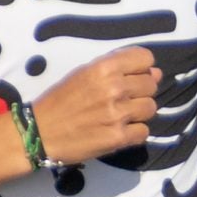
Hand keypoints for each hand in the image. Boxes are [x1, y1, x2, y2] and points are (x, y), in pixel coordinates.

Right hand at [30, 48, 157, 164]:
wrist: (39, 132)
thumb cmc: (59, 101)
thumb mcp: (83, 74)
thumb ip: (117, 69)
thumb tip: (156, 72)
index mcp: (103, 67)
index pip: (145, 59)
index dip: (143, 68)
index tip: (133, 76)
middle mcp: (114, 88)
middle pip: (151, 84)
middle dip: (141, 91)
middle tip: (123, 99)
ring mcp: (118, 114)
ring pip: (150, 108)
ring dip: (139, 112)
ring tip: (120, 116)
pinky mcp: (118, 137)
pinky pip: (144, 132)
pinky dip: (134, 133)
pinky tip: (119, 131)